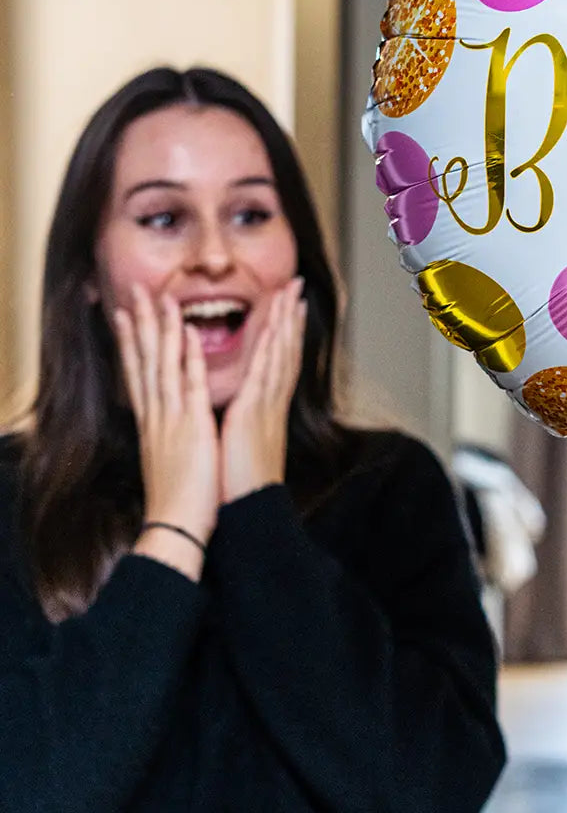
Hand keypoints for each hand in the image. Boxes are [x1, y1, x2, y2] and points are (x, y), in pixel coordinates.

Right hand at [114, 284, 219, 542]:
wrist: (177, 528)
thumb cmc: (179, 498)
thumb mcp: (168, 457)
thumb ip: (167, 434)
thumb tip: (167, 423)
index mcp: (153, 422)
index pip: (138, 373)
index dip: (129, 342)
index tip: (123, 314)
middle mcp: (157, 415)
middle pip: (143, 361)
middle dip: (138, 324)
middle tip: (134, 291)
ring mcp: (171, 418)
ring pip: (162, 365)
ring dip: (160, 329)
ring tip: (157, 297)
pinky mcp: (191, 426)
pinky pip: (189, 384)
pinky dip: (186, 357)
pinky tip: (185, 332)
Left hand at [219, 277, 306, 504]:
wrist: (247, 508)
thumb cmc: (240, 483)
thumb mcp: (242, 443)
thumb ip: (244, 421)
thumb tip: (242, 412)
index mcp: (265, 408)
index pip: (279, 361)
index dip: (286, 331)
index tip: (290, 306)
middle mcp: (270, 401)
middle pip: (285, 349)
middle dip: (290, 315)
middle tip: (295, 286)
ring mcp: (265, 404)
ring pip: (280, 353)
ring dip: (285, 321)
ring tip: (289, 294)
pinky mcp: (254, 411)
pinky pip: (263, 370)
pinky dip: (269, 345)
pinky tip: (272, 324)